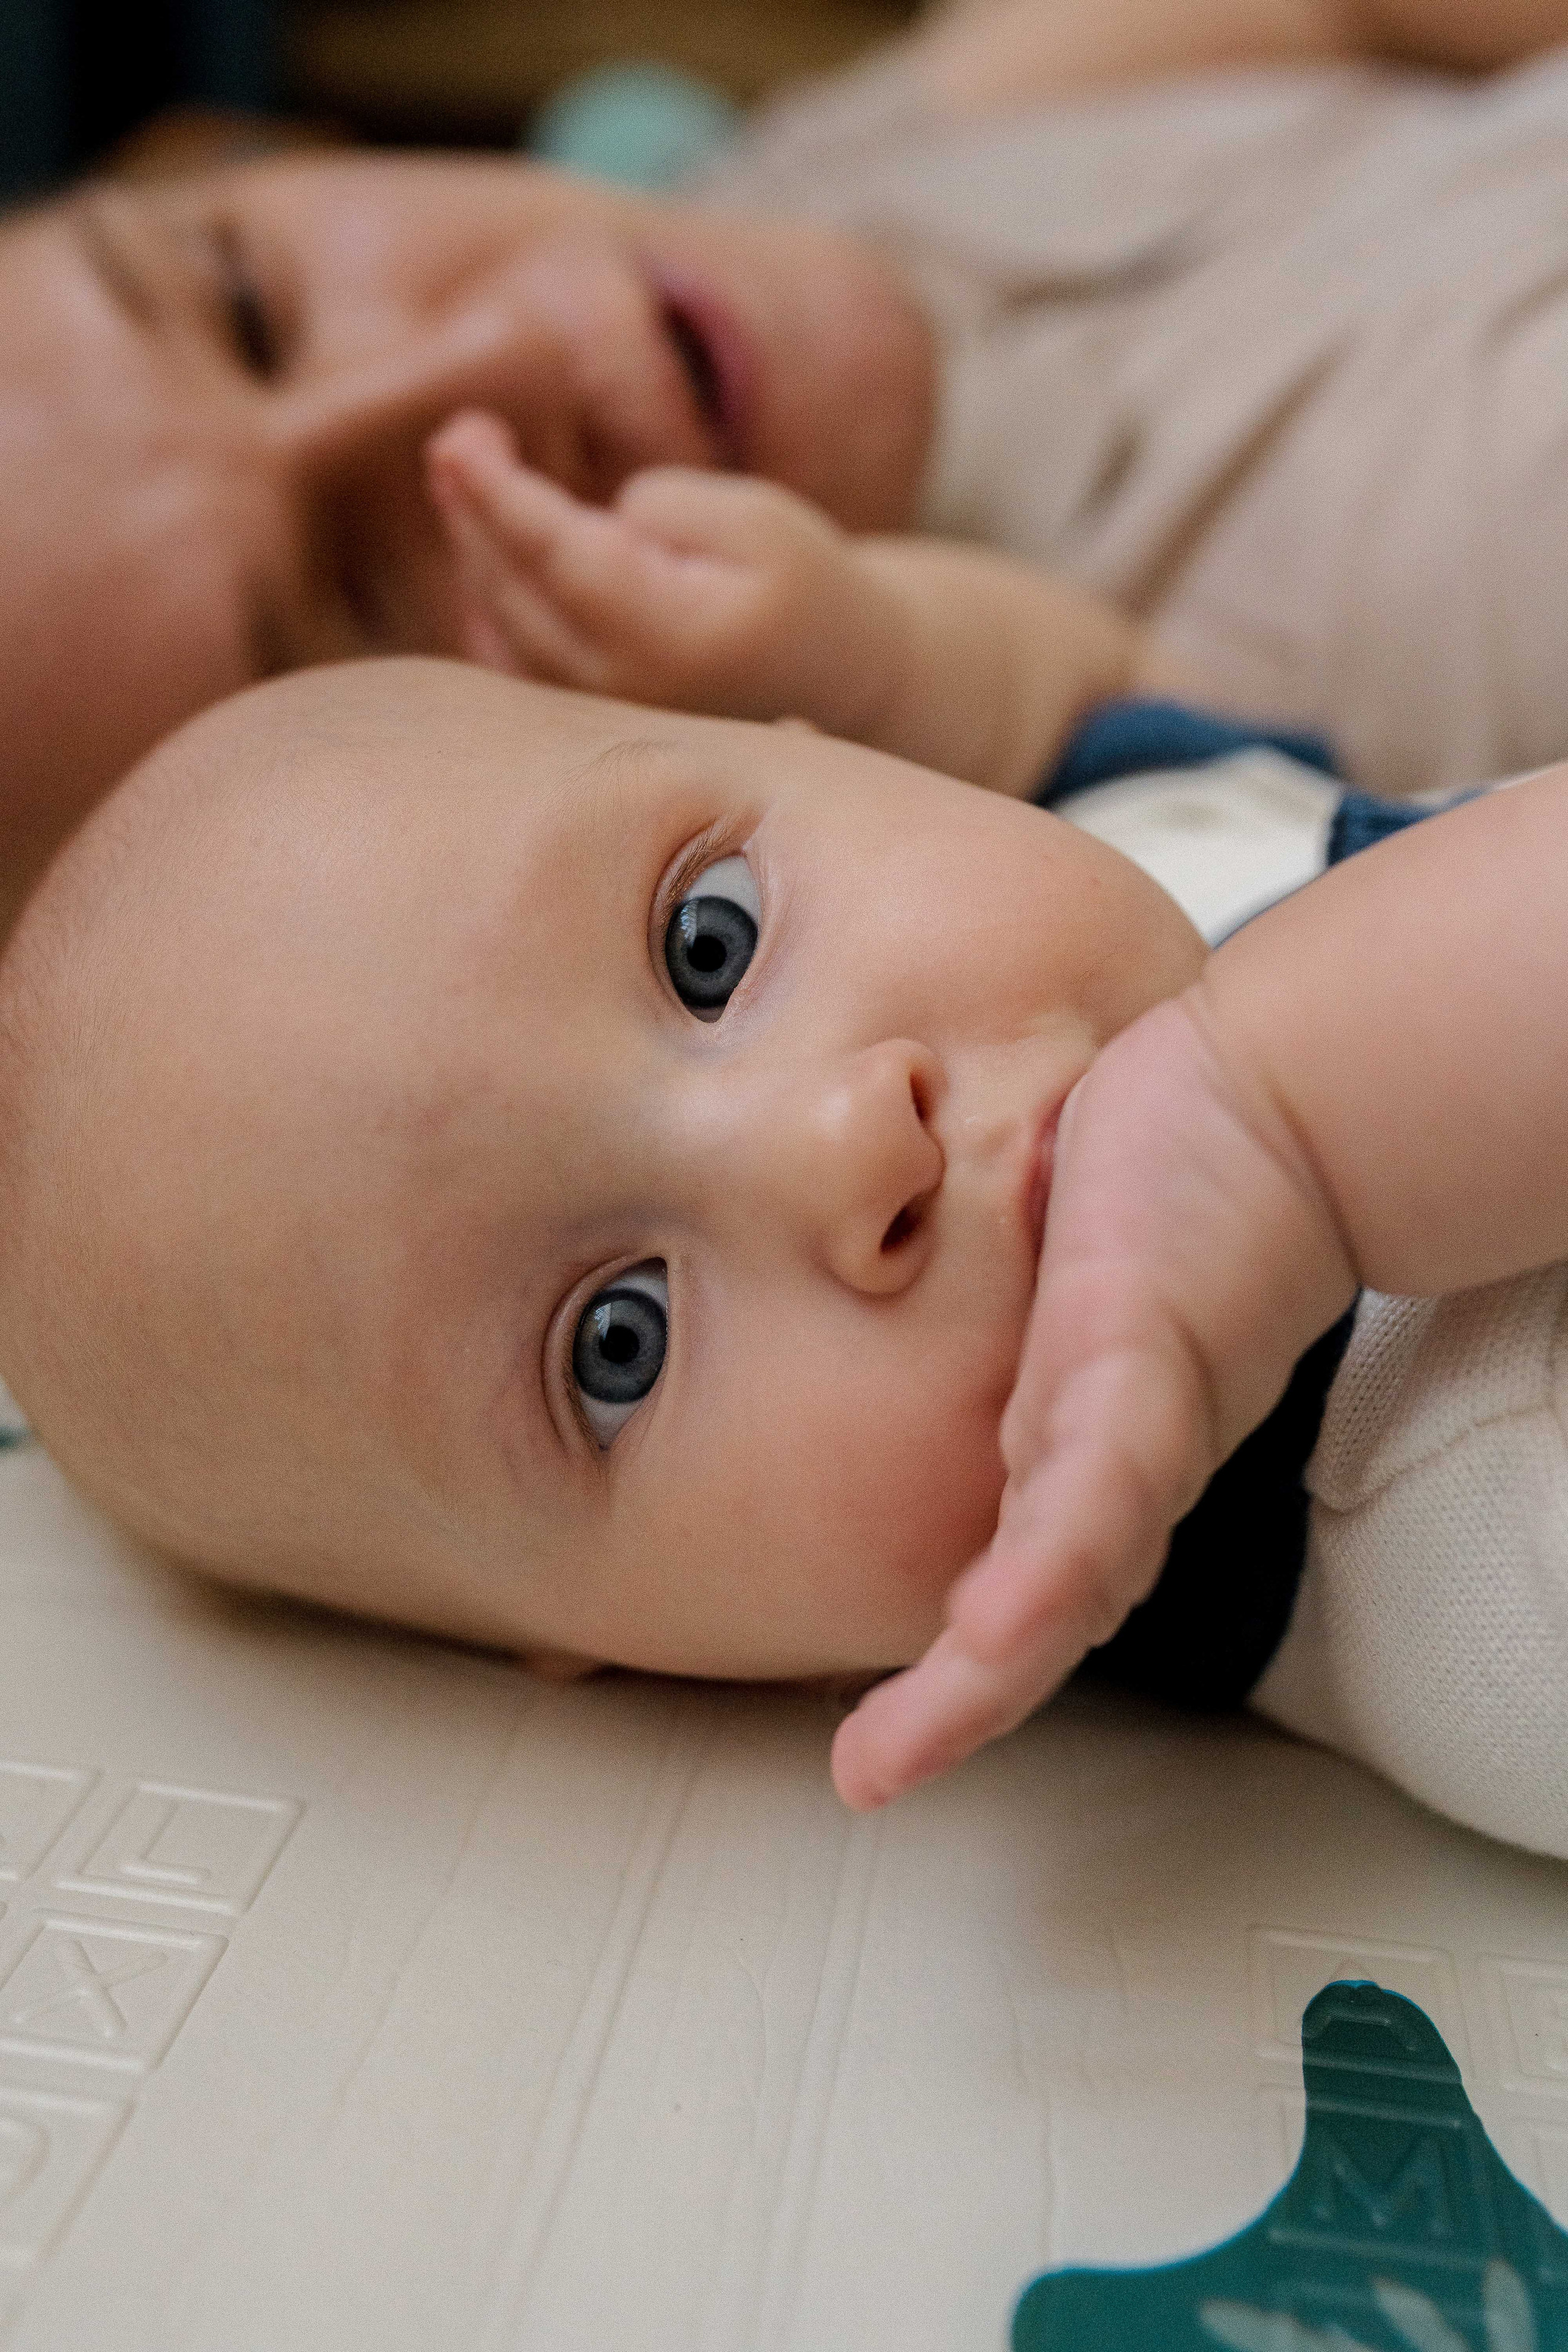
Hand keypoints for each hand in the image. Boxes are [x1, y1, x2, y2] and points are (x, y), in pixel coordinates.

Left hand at [424, 410, 906, 737]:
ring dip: (477, 550)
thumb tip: (596, 515)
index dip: (501, 496)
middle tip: (455, 439)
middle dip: (476, 512)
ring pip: (507, 628)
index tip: (459, 439)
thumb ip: (667, 509)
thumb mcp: (757, 520)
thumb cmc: (801, 583)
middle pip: (516, 593)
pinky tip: (483, 547)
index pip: (559, 557)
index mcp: (670, 636)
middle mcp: (626, 688)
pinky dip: (491, 598)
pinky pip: (517, 659)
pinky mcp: (598, 716)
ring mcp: (606, 711)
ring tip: (460, 478)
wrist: (839, 676)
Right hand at [831, 990, 1356, 1809]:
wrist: (1283, 1102)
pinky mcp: (1142, 1357)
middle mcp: (1115, 1459)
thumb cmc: (1173, 1185)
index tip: (875, 1737)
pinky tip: (998, 1621)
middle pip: (1042, 1611)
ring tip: (914, 1743)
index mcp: (1082, 1447)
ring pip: (1070, 1572)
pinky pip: (1097, 1480)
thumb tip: (911, 1303)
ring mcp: (1134, 1417)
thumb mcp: (1067, 1281)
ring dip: (992, 1667)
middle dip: (957, 1705)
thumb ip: (1009, 1330)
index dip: (959, 1665)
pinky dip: (1049, 1561)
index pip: (1018, 1581)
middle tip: (870, 1778)